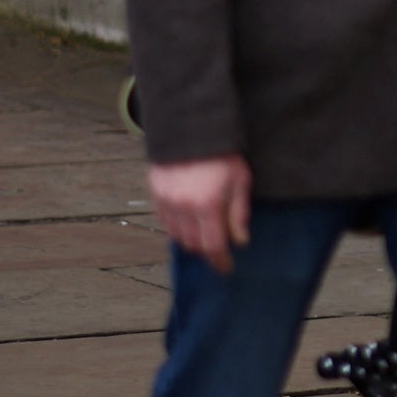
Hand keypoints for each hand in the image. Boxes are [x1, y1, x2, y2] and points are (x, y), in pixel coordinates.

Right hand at [148, 155, 253, 271]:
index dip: (220, 261)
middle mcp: (183, 207)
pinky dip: (177, 228)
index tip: (226, 269)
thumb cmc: (223, 154)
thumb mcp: (240, 181)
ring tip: (204, 235)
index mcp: (207, 205)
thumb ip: (239, 213)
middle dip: (207, 251)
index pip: (212, 246)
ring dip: (191, 240)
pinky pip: (165, 222)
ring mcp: (166, 201)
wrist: (192, 127)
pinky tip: (188, 223)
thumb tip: (240, 242)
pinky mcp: (155, 194)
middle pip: (193, 244)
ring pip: (177, 236)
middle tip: (218, 250)